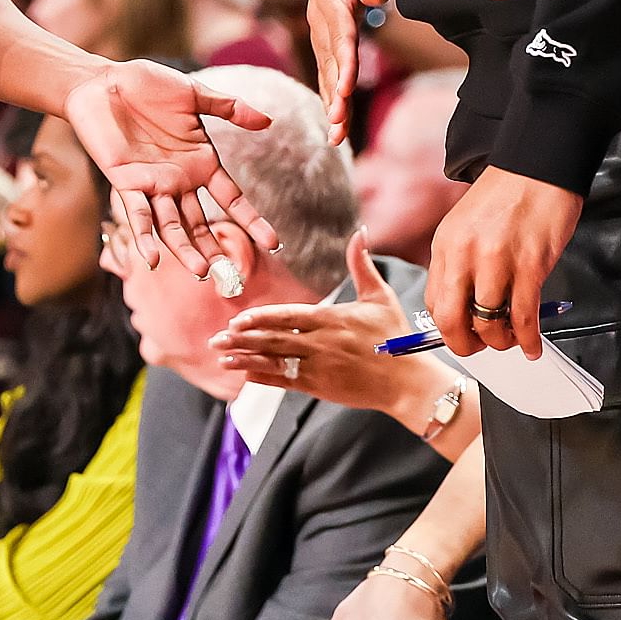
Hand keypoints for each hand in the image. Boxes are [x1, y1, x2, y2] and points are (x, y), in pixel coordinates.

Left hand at [66, 63, 281, 279]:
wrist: (103, 82)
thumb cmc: (147, 85)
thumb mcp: (194, 94)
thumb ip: (229, 108)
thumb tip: (268, 119)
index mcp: (201, 162)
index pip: (232, 198)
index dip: (251, 220)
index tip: (274, 242)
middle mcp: (179, 180)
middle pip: (201, 223)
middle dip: (215, 249)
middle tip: (231, 277)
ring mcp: (153, 184)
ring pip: (172, 226)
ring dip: (185, 250)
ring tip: (201, 273)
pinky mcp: (125, 183)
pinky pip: (137, 213)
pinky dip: (144, 236)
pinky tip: (153, 258)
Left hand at [211, 229, 415, 412]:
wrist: (405, 382)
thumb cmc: (394, 337)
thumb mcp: (380, 296)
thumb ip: (362, 265)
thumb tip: (361, 232)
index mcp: (331, 319)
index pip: (288, 318)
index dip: (261, 319)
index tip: (237, 319)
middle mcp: (321, 344)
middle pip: (274, 341)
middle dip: (242, 339)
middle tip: (215, 338)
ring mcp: (319, 368)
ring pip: (275, 362)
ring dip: (245, 359)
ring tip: (221, 356)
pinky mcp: (320, 388)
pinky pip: (285, 383)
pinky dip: (262, 378)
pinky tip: (243, 373)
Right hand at [308, 0, 390, 145]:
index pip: (340, 36)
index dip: (343, 65)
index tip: (345, 91)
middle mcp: (321, 13)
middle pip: (329, 60)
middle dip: (333, 96)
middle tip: (337, 128)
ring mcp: (320, 22)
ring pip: (325, 67)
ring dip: (329, 100)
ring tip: (335, 136)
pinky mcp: (325, 28)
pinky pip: (326, 62)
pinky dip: (328, 89)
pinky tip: (333, 116)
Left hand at [427, 167, 583, 357]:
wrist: (538, 164)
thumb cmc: (506, 195)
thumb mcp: (465, 226)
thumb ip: (460, 264)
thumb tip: (463, 308)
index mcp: (445, 245)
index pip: (434, 304)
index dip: (448, 329)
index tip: (463, 336)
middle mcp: (465, 254)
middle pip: (452, 321)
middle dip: (467, 345)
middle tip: (483, 347)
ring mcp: (497, 259)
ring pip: (489, 324)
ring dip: (502, 342)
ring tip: (512, 339)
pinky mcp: (530, 263)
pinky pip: (524, 316)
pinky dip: (528, 339)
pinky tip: (532, 345)